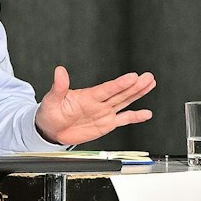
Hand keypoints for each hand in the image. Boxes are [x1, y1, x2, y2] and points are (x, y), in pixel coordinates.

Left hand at [34, 66, 155, 145]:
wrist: (51, 130)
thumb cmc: (50, 113)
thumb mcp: (52, 100)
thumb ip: (59, 86)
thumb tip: (59, 71)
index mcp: (88, 96)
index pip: (107, 89)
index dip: (120, 84)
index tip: (132, 77)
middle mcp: (99, 102)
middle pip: (121, 93)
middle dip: (135, 86)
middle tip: (148, 77)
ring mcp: (104, 112)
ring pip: (125, 101)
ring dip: (138, 94)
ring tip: (150, 84)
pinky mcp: (106, 124)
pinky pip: (123, 120)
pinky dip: (135, 117)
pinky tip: (146, 114)